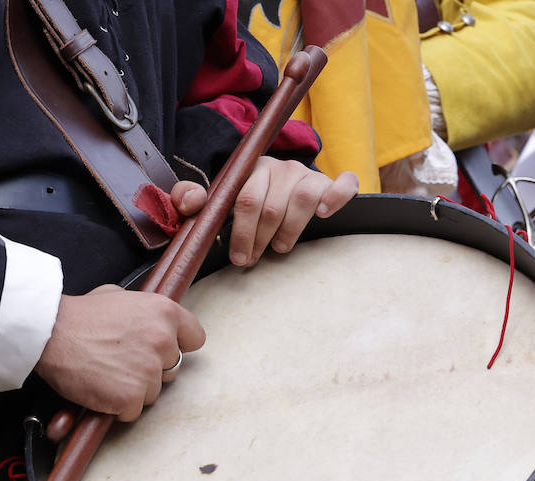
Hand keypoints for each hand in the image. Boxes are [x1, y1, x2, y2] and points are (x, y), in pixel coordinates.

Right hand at [34, 284, 205, 421]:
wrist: (49, 333)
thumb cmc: (79, 315)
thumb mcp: (117, 296)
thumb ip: (142, 309)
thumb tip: (148, 318)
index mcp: (165, 312)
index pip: (195, 338)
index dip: (179, 346)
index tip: (163, 351)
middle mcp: (164, 341)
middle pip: (173, 369)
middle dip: (151, 370)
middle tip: (122, 362)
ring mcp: (149, 370)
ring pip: (153, 393)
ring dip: (134, 389)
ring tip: (107, 374)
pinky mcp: (132, 396)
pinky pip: (133, 410)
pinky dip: (117, 407)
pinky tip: (101, 389)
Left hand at [170, 157, 357, 267]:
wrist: (285, 191)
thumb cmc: (251, 202)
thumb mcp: (219, 200)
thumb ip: (192, 199)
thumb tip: (191, 202)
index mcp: (253, 169)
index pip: (246, 199)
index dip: (243, 232)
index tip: (240, 258)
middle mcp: (282, 167)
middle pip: (272, 206)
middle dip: (260, 239)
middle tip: (254, 259)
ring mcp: (308, 175)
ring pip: (302, 199)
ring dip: (290, 230)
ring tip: (281, 247)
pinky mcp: (330, 184)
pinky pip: (343, 185)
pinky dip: (336, 197)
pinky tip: (324, 213)